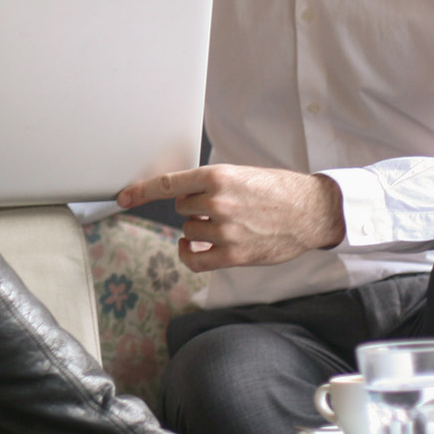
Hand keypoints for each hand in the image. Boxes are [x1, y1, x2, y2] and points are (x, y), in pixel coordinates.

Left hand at [116, 164, 344, 271]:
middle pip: (180, 208)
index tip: (123, 197)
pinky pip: (195, 259)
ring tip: (225, 223)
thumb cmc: (277, 190)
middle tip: (218, 205)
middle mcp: (218, 203)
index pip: (168, 184)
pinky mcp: (234, 254)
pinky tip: (193, 247)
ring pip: (188, 231)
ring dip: (198, 229)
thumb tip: (178, 192)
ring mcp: (225, 230)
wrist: (310, 212)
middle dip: (193, 208)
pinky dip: (189, 254)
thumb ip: (209, 183)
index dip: (141, 191)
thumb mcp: (241, 174)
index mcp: (218, 177)